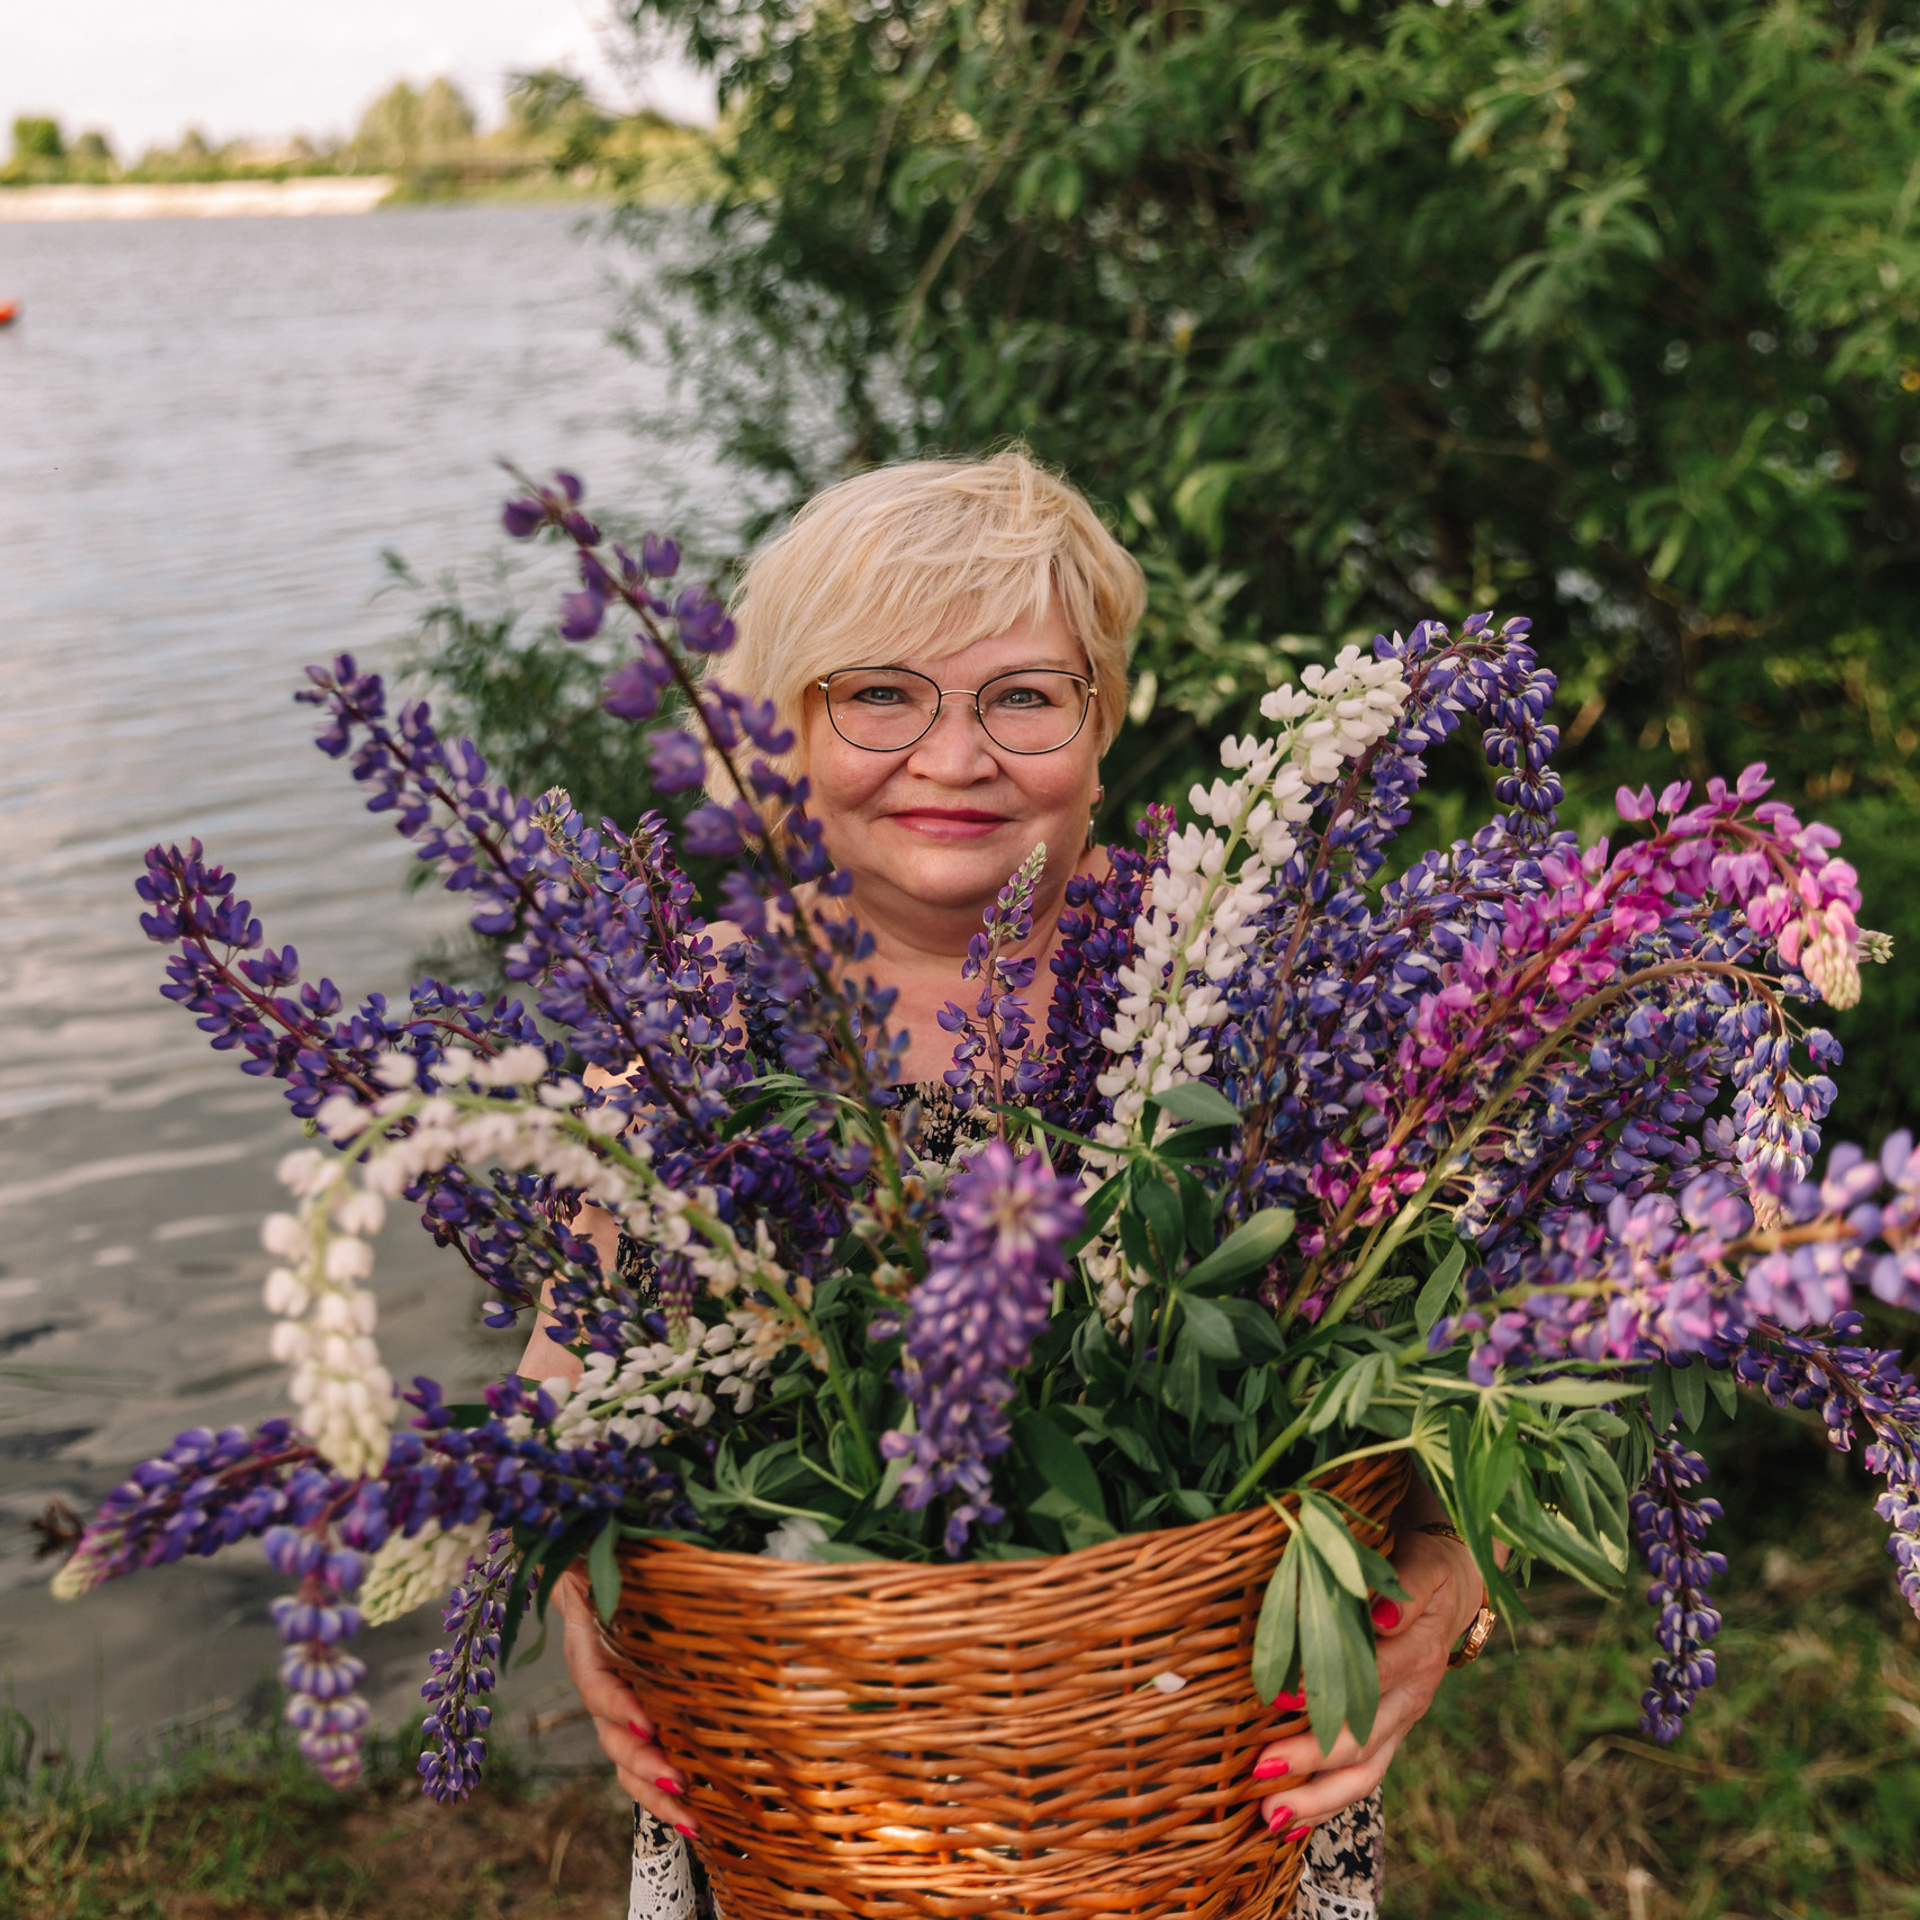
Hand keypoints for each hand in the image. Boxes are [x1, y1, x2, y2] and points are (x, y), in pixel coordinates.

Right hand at [554, 1567, 695, 1835]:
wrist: (599, 1577)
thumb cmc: (611, 1570)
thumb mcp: (607, 1565)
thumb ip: (599, 1569)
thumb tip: (583, 1564)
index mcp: (590, 1650)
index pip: (597, 1685)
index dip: (617, 1706)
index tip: (645, 1721)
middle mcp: (602, 1691)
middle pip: (613, 1739)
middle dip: (645, 1765)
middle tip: (679, 1780)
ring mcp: (620, 1716)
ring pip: (629, 1766)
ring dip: (659, 1795)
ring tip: (695, 1819)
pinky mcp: (642, 1728)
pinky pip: (647, 1772)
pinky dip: (667, 1798)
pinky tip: (699, 1821)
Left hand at [1250, 1526, 1481, 1839]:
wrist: (1456, 1588)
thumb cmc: (1424, 1569)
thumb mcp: (1420, 1563)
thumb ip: (1401, 1585)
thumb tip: (1381, 1614)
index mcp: (1417, 1650)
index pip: (1371, 1677)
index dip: (1327, 1689)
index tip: (1279, 1699)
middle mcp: (1412, 1695)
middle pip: (1364, 1738)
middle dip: (1311, 1759)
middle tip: (1261, 1770)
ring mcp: (1403, 1721)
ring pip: (1365, 1772)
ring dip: (1317, 1799)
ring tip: (1270, 1816)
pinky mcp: (1392, 1734)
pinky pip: (1363, 1777)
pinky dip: (1326, 1803)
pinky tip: (1288, 1822)